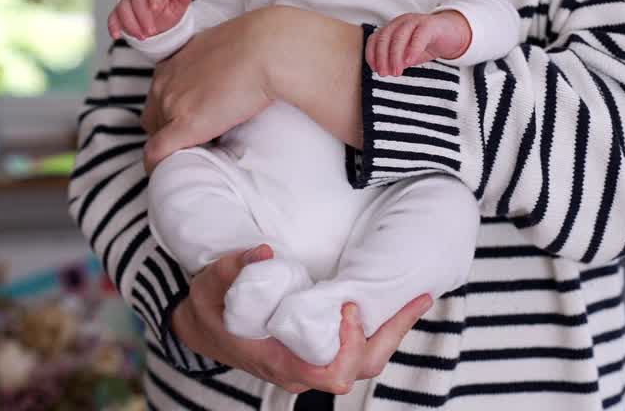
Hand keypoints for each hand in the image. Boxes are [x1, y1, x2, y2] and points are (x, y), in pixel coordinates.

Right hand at [108, 0, 191, 39]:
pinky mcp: (117, 13)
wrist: (157, 24)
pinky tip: (116, 36)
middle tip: (151, 32)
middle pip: (137, 1)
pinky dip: (113, 26)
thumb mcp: (177, 9)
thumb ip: (182, 0)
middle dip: (143, 18)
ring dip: (131, 24)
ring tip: (142, 37)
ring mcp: (126, 2)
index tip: (155, 8)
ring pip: (123, 9)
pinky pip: (112, 17)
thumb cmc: (167, 14)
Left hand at [143, 6, 362, 171]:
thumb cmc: (260, 45)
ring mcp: (173, 104)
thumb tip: (233, 75)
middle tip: (197, 142)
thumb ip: (218, 63)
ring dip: (172, 147)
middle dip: (170, 131)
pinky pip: (158, 153)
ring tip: (195, 156)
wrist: (269, 49)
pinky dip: (159, 166)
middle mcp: (165, 82)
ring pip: (156, 136)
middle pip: (154, 118)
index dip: (172, 114)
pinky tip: (169, 176)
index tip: (191, 123)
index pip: (159, 96)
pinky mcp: (186, 125)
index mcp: (174, 63)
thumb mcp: (226, 48)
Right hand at [172, 245, 432, 393]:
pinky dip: (382, 328)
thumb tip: (264, 252)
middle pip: (361, 368)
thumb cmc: (210, 310)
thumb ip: (234, 269)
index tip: (346, 306)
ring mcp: (314, 364)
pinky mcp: (321, 352)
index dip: (347, 346)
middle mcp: (303, 370)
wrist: (205, 329)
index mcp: (279, 360)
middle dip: (390, 334)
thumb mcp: (211, 287)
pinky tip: (400, 302)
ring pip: (366, 362)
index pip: (330, 372)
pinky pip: (361, 351)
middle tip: (411, 297)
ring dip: (393, 331)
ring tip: (419, 298)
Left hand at [365, 11, 470, 76]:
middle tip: (384, 74)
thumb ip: (398, 61)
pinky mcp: (430, 24)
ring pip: (399, 36)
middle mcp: (401, 22)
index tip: (375, 69)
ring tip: (396, 72)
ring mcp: (415, 21)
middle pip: (385, 37)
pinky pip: (419, 35)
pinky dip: (412, 49)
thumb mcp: (409, 55)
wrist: (453, 34)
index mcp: (393, 28)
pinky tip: (409, 61)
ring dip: (395, 56)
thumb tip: (386, 70)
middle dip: (382, 57)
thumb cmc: (428, 44)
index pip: (376, 38)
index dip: (372, 54)